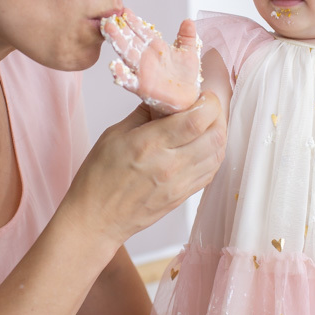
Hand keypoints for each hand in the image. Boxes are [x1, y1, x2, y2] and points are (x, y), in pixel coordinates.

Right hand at [64, 92, 225, 248]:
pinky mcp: (183, 196)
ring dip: (217, 135)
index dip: (208, 103)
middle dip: (217, 115)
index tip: (203, 95)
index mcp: (150, 144)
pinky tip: (202, 146)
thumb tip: (164, 99)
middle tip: (206, 107)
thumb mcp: (114, 134)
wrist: (96, 219)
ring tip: (205, 125)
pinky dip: (213, 155)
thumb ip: (144, 114)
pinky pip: (210, 171)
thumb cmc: (99, 177)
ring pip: (218, 154)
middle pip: (215, 135)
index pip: (197, 119)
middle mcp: (170, 165)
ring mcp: (180, 184)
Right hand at [100, 9, 201, 114]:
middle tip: (110, 19)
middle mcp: (146, 58)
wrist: (189, 99)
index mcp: (156, 48)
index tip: (124, 10)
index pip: (142, 31)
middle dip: (120, 30)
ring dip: (118, 44)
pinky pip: (129, 81)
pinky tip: (114, 66)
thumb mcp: (189, 53)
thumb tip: (189, 21)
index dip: (134, 21)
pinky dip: (121, 75)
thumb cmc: (186, 77)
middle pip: (130, 41)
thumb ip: (187, 37)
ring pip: (127, 56)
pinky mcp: (142, 87)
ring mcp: (142, 72)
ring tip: (108, 32)